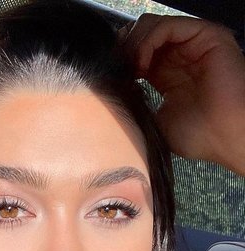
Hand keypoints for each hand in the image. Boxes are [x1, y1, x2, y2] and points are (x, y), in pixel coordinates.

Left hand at [120, 15, 244, 174]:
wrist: (226, 137)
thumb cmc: (200, 136)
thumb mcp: (156, 122)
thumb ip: (138, 104)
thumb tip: (114, 95)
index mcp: (168, 73)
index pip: (136, 53)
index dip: (120, 61)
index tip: (111, 79)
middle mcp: (180, 55)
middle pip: (140, 35)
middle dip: (123, 51)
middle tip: (118, 72)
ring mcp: (193, 44)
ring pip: (151, 26)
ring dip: (133, 46)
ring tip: (132, 71)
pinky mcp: (205, 35)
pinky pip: (167, 26)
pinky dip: (147, 42)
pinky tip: (142, 65)